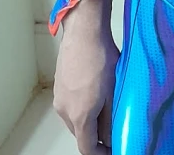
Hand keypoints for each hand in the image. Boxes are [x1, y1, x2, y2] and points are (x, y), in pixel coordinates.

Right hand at [53, 0, 118, 154]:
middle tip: (113, 125)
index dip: (100, 153)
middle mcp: (64, 110)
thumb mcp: (113, 92)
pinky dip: (83, 102)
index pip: (86, 147)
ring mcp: (59, 97)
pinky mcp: (59, 84)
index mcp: (79, 116)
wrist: (84, 31)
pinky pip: (71, 102)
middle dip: (96, 133)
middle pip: (80, 132)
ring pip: (75, 117)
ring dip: (89, 116)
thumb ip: (110, 119)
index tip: (111, 149)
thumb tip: (110, 137)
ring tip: (106, 101)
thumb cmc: (101, 57)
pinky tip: (95, 87)